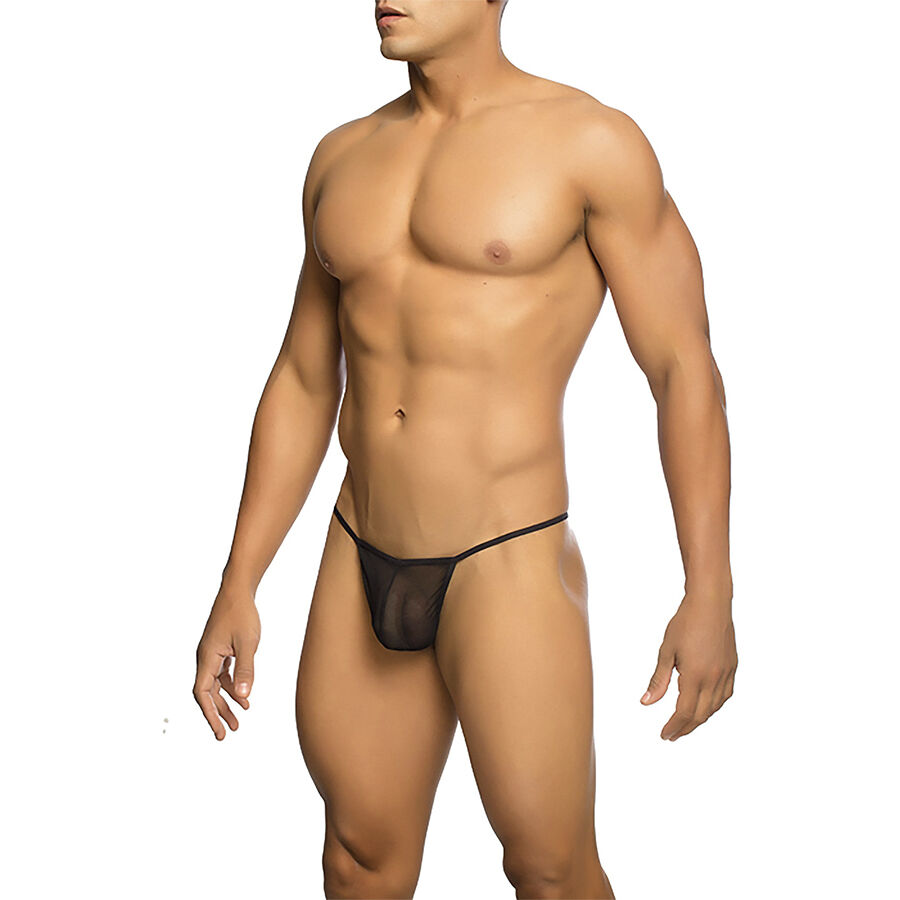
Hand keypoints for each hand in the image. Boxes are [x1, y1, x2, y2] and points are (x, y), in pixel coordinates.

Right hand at [193, 589, 260, 739]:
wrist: (238, 590)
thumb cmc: (242, 614)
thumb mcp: (247, 643)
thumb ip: (245, 669)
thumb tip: (244, 695)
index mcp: (207, 658)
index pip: (202, 693)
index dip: (209, 714)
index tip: (219, 731)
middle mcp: (205, 657)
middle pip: (208, 693)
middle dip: (218, 713)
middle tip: (227, 733)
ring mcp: (213, 653)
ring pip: (216, 684)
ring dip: (227, 701)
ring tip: (239, 719)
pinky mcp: (220, 648)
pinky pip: (223, 673)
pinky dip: (232, 685)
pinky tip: (245, 695)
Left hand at [640, 594, 736, 740]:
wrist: (710, 603)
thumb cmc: (685, 623)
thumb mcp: (666, 651)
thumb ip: (659, 680)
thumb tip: (646, 702)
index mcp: (695, 676)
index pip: (684, 712)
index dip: (674, 726)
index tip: (664, 734)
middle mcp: (714, 679)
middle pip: (700, 714)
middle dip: (685, 728)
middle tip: (672, 735)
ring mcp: (726, 674)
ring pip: (715, 707)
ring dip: (700, 719)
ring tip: (685, 724)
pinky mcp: (733, 667)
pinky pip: (726, 695)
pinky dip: (714, 706)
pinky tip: (705, 706)